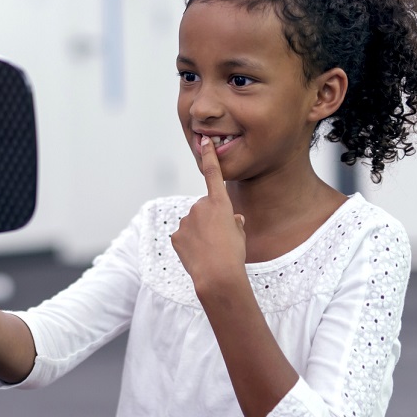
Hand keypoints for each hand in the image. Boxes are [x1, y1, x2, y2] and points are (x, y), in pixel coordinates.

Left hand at [171, 135, 246, 298]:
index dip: (209, 156)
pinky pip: (184, 236)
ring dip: (200, 233)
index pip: (213, 174)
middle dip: (209, 220)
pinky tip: (198, 254)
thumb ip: (234, 222)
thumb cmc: (234, 254)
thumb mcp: (240, 234)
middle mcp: (200, 207)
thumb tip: (233, 219)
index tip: (203, 141)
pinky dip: (190, 244)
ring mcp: (186, 220)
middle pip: (204, 209)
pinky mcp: (176, 234)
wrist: (218, 275)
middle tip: (218, 239)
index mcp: (220, 203)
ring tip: (209, 249)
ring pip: (193, 224)